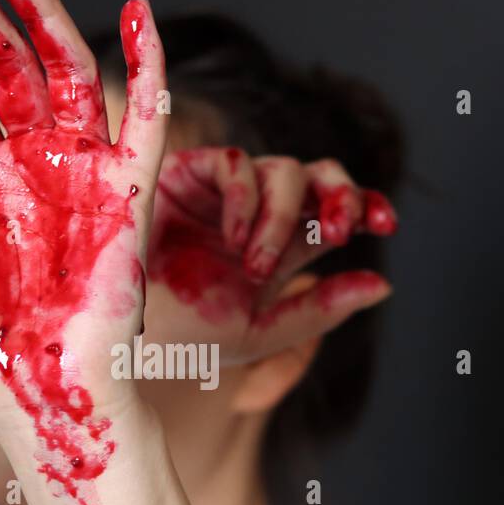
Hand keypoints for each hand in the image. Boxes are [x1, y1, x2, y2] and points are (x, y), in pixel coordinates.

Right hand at [144, 147, 397, 363]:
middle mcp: (259, 216)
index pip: (336, 215)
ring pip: (285, 170)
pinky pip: (236, 164)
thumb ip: (319, 311)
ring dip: (284, 217)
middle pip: (321, 176)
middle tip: (341, 228)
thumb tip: (385, 284)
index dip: (368, 206)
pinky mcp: (189, 174)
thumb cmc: (181, 340)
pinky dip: (245, 198)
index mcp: (282, 252)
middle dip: (342, 193)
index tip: (388, 225)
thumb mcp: (258, 333)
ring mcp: (225, 194)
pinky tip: (233, 238)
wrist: (116, 332)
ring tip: (254, 264)